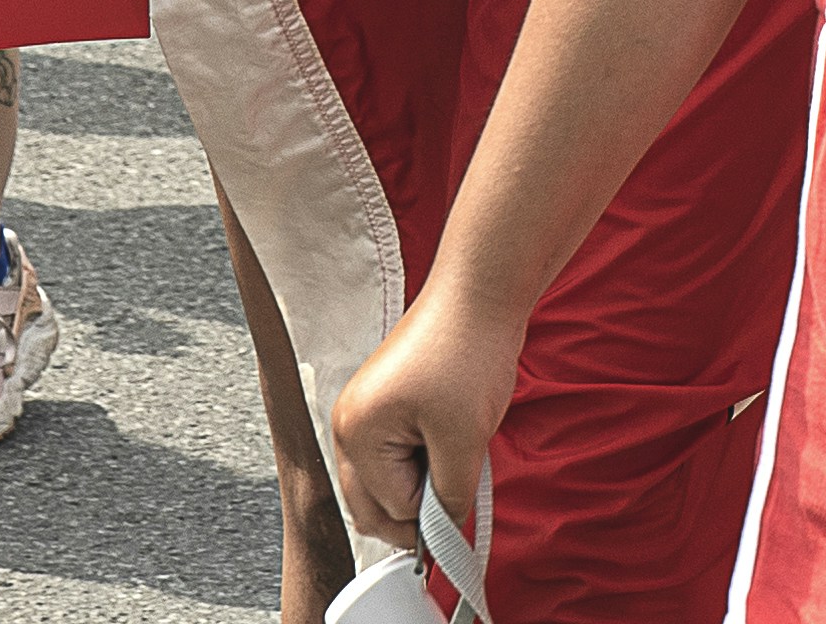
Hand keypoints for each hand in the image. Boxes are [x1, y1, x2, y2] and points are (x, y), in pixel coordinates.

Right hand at [321, 288, 525, 562]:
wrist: (479, 293)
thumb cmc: (468, 353)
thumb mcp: (464, 439)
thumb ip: (449, 495)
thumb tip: (442, 533)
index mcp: (355, 435)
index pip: (389, 508)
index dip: (432, 511)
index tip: (463, 496)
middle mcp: (345, 425)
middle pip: (370, 504)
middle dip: (415, 508)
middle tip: (459, 488)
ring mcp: (359, 412)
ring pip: (381, 482)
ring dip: (417, 484)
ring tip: (454, 455)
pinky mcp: (380, 403)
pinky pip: (390, 455)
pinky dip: (417, 460)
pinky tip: (447, 441)